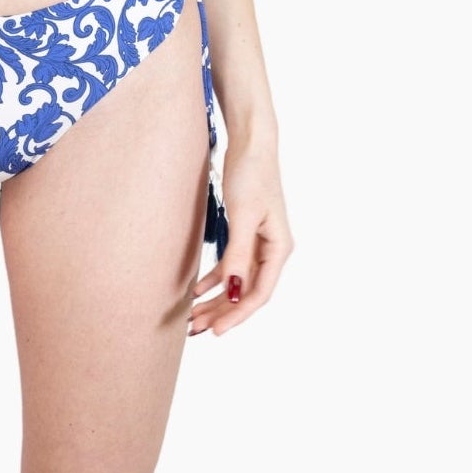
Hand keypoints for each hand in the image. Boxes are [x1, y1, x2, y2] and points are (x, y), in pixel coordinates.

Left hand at [189, 141, 292, 335]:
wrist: (250, 142)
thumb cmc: (251, 173)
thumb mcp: (243, 214)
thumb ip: (238, 254)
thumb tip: (232, 291)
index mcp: (279, 248)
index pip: (259, 293)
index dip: (237, 314)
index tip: (216, 331)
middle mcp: (271, 250)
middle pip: (246, 291)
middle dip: (222, 311)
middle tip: (195, 329)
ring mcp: (258, 242)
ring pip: (236, 281)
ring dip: (216, 298)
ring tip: (192, 316)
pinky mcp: (244, 232)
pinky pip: (230, 264)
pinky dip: (214, 278)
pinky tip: (196, 289)